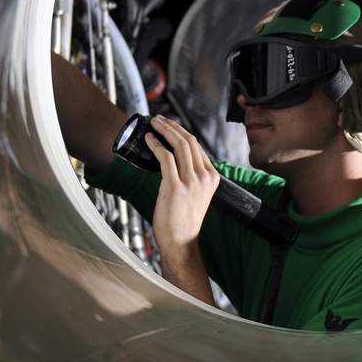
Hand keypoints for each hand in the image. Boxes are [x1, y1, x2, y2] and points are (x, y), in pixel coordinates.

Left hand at [144, 114, 219, 250]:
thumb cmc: (184, 220)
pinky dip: (156, 145)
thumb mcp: (196, 194)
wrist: (181, 242)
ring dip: (164, 130)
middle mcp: (204, 177)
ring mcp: (191, 182)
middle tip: (159, 120)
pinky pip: (166, 158)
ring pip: (179, 145)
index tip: (169, 125)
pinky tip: (149, 140)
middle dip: (172, 126)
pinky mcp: (175, 187)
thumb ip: (191, 176)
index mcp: (212, 177)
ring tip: (153, 124)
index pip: (198, 146)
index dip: (181, 131)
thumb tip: (174, 158)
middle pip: (189, 141)